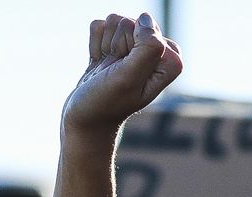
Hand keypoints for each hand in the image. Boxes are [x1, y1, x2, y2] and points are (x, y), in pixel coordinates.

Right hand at [62, 12, 182, 138]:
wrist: (83, 123)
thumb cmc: (105, 105)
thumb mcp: (129, 79)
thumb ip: (147, 46)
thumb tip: (146, 18)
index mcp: (169, 62)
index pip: (146, 28)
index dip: (129, 47)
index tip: (125, 72)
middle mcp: (154, 54)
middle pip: (129, 22)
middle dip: (115, 46)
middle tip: (112, 73)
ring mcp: (132, 50)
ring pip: (114, 22)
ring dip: (103, 46)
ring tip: (105, 71)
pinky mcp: (113, 49)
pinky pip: (100, 27)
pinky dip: (94, 46)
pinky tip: (97, 67)